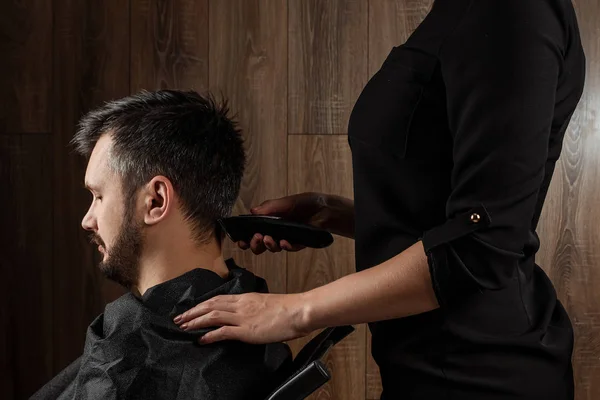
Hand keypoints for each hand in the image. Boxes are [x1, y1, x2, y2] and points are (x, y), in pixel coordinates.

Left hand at [173, 292, 312, 344]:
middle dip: (192, 312)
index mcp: (245, 298)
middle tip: (179, 318)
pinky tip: (201, 339)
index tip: (191, 309)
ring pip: (212, 316)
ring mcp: (243, 317)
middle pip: (210, 305)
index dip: (201, 304)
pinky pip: (223, 331)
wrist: (298, 311)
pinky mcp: (247, 330)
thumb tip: (247, 314)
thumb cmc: (287, 309)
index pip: (217, 299)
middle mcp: (241, 305)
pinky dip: (209, 334)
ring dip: (195, 321)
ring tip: (184, 327)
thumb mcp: (266, 303)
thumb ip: (253, 308)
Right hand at [239, 192, 329, 253]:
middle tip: (256, 238)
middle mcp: (275, 231)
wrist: (325, 208)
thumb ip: (270, 207)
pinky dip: (286, 246)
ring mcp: (286, 238)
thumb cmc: (305, 203)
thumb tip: (252, 211)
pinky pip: (289, 248)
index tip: (239, 240)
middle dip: (254, 244)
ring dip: (269, 245)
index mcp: (269, 220)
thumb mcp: (286, 202)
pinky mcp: (298, 243)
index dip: (245, 237)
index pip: (252, 231)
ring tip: (269, 239)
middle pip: (259, 244)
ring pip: (273, 248)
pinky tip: (285, 242)